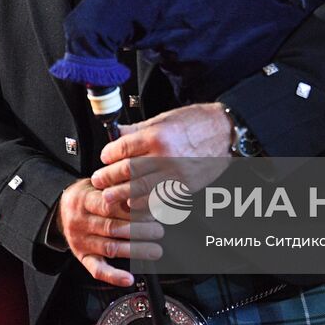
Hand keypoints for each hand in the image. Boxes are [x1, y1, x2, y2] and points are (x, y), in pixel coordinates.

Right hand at [56, 178, 163, 287]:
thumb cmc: (86, 195)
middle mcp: (80, 222)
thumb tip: (145, 190)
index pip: (108, 205)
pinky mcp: (82, 257)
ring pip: (109, 248)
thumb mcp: (97, 184)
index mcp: (83, 200)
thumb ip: (116, 187)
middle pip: (111, 228)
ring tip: (155, 250)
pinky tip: (129, 279)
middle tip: (159, 231)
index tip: (150, 211)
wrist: (60, 209)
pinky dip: (113, 276)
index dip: (131, 209)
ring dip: (135, 251)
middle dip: (139, 231)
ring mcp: (80, 241)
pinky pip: (97, 270)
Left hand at [93, 102, 232, 206]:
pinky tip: (134, 205)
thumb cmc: (197, 122)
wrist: (226, 132)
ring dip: (121, 195)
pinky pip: (159, 200)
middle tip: (98, 181)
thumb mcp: (165, 118)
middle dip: (108, 178)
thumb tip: (117, 133)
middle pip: (128, 171)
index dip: (108, 155)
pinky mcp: (185, 187)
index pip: (123, 148)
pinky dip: (144, 205)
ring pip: (140, 189)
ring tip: (109, 197)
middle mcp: (165, 156)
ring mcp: (176, 174)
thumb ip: (139, 129)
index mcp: (158, 135)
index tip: (104, 158)